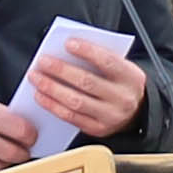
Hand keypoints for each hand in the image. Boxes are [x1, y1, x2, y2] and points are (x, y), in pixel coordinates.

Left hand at [26, 41, 147, 139]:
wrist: (137, 113)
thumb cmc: (121, 83)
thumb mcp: (121, 68)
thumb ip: (101, 59)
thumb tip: (68, 50)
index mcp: (131, 77)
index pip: (108, 61)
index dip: (87, 51)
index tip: (67, 43)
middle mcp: (123, 98)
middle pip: (87, 82)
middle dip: (61, 70)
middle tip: (43, 61)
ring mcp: (110, 116)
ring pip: (76, 101)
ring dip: (52, 88)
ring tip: (36, 78)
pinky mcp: (98, 129)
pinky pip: (71, 117)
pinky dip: (53, 106)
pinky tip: (41, 96)